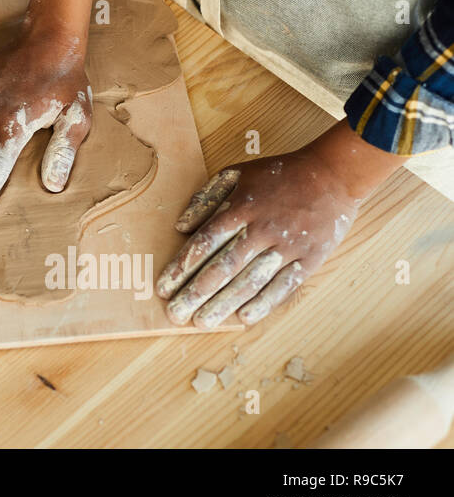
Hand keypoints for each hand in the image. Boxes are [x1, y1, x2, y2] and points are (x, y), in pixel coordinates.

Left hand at [156, 121, 404, 327]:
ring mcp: (287, 246)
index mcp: (241, 207)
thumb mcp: (237, 173)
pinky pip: (285, 285)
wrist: (333, 174)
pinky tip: (244, 319)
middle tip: (175, 314)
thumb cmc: (279, 174)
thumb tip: (180, 226)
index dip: (182, 266)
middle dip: (196, 292)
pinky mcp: (310, 259)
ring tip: (202, 323)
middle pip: (223, 266)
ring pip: (251, 280)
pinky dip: (265, 303)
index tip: (163, 287)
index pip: (205, 242)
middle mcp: (262, 229)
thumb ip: (207, 197)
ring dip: (224, 304)